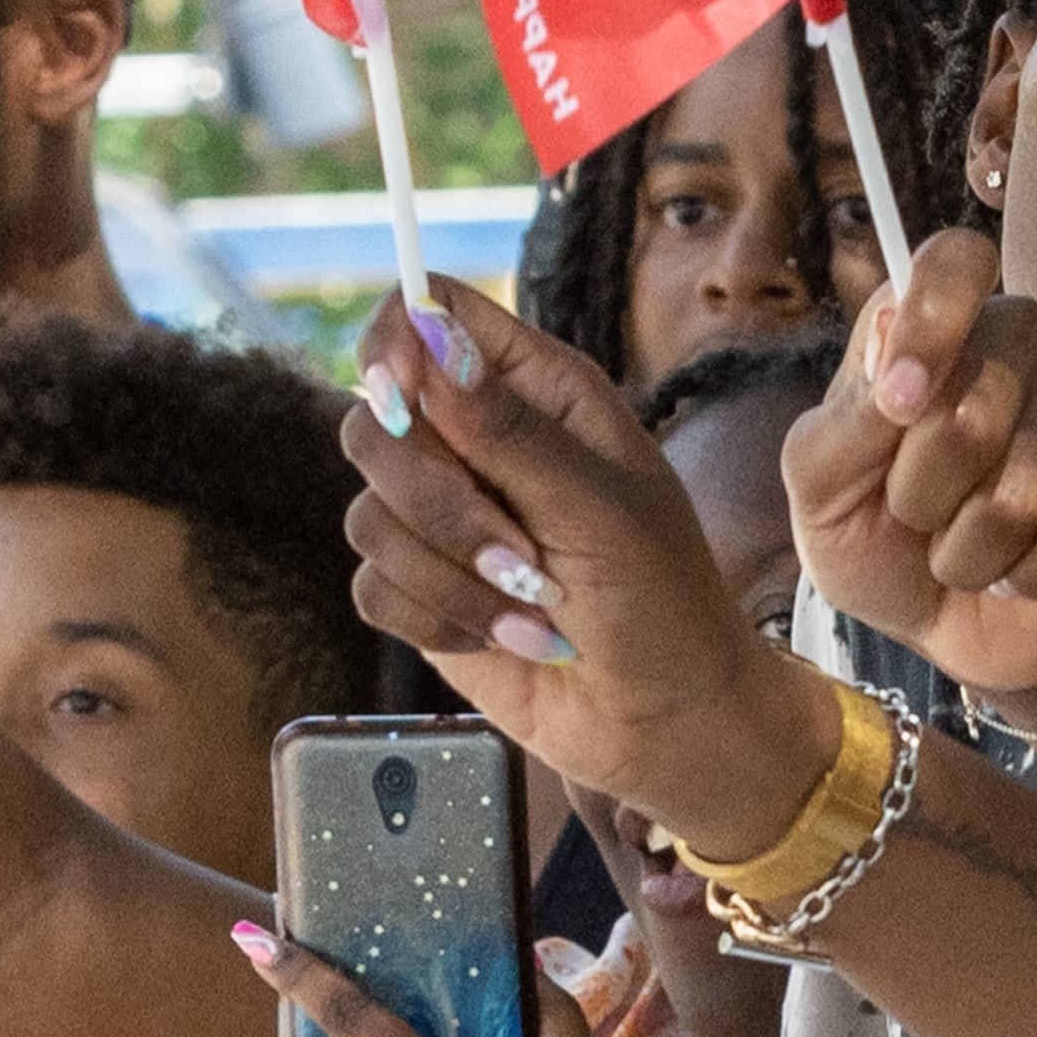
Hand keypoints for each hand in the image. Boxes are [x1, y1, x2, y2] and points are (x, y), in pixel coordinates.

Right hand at [340, 283, 830, 859]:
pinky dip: (438, 619)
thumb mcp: (600, 509)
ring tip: (535, 611)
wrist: (668, 722)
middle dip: (437, 498)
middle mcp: (481, 441)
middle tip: (520, 552)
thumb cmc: (665, 602)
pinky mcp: (422, 589)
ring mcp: (445, 517)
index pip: (430, 315)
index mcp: (539, 392)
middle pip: (375, 417)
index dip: (396, 345)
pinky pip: (373, 584)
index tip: (403, 398)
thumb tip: (425, 334)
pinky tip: (507, 639)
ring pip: (369, 511)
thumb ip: (506, 428)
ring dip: (452, 576)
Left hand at [783, 229, 1036, 697]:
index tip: (901, 404)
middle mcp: (1019, 343)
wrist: (942, 630)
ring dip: (971, 545)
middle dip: (924, 486)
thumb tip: (892, 337)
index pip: (956, 259)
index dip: (933, 322)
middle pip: (981, 389)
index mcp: (936, 326)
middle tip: (914, 515)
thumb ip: (844, 416)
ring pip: (1029, 471)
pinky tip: (1017, 573)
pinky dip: (1030, 570)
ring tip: (961, 553)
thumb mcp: (821, 489)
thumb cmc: (874, 540)